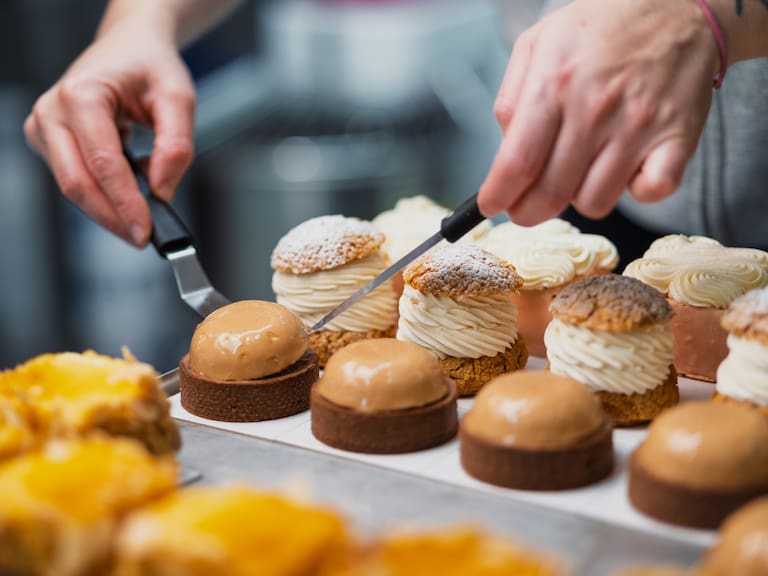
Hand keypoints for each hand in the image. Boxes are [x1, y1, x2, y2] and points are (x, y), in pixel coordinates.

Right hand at [24, 18, 194, 245]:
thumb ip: (175, 145)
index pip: (102, 164)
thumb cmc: (150, 67)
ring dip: (108, 210)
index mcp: (81, 95)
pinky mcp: (49, 143)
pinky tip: (129, 194)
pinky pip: (76, 181)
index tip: (145, 231)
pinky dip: (104, 195)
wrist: (130, 49)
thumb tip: (162, 189)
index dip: (124, 203)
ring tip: (143, 215)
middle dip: (112, 217)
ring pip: (73, 187)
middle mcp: (52, 112)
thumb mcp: (178, 97)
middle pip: (77, 183)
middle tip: (143, 238)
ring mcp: (44, 128)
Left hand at [478, 0, 719, 224]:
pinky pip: (652, 193)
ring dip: (580, 198)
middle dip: (527, 212)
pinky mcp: (678, 137)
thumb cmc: (601, 27)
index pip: (517, 162)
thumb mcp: (539, 42)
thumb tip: (504, 148)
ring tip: (582, 171)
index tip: (490, 206)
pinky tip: (629, 171)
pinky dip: (637, 192)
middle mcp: (595, 108)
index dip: (498, 195)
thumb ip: (511, 97)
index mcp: (555, 83)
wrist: (677, 3)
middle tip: (524, 209)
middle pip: (550, 193)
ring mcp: (639, 125)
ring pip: (594, 201)